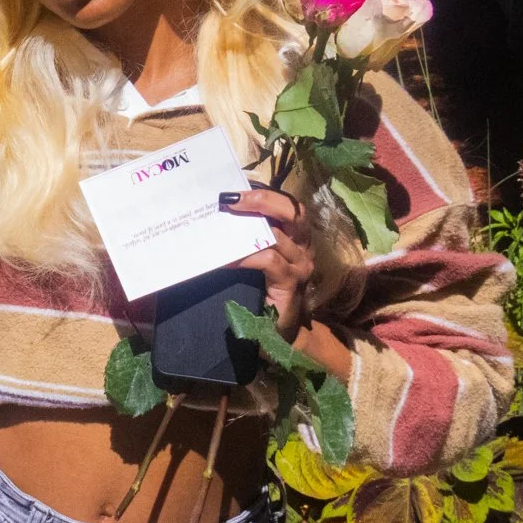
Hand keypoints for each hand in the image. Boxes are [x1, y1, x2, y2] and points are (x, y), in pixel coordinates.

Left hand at [221, 186, 313, 336]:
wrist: (277, 336)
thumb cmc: (263, 295)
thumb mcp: (257, 261)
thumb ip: (249, 239)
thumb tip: (219, 216)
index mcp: (298, 238)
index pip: (289, 205)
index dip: (265, 193)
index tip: (235, 186)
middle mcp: (304, 248)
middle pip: (293, 211)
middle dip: (262, 199)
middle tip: (229, 198)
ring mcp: (301, 266)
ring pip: (276, 236)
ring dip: (244, 229)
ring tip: (218, 224)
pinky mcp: (291, 284)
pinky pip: (269, 260)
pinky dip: (244, 256)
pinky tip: (224, 258)